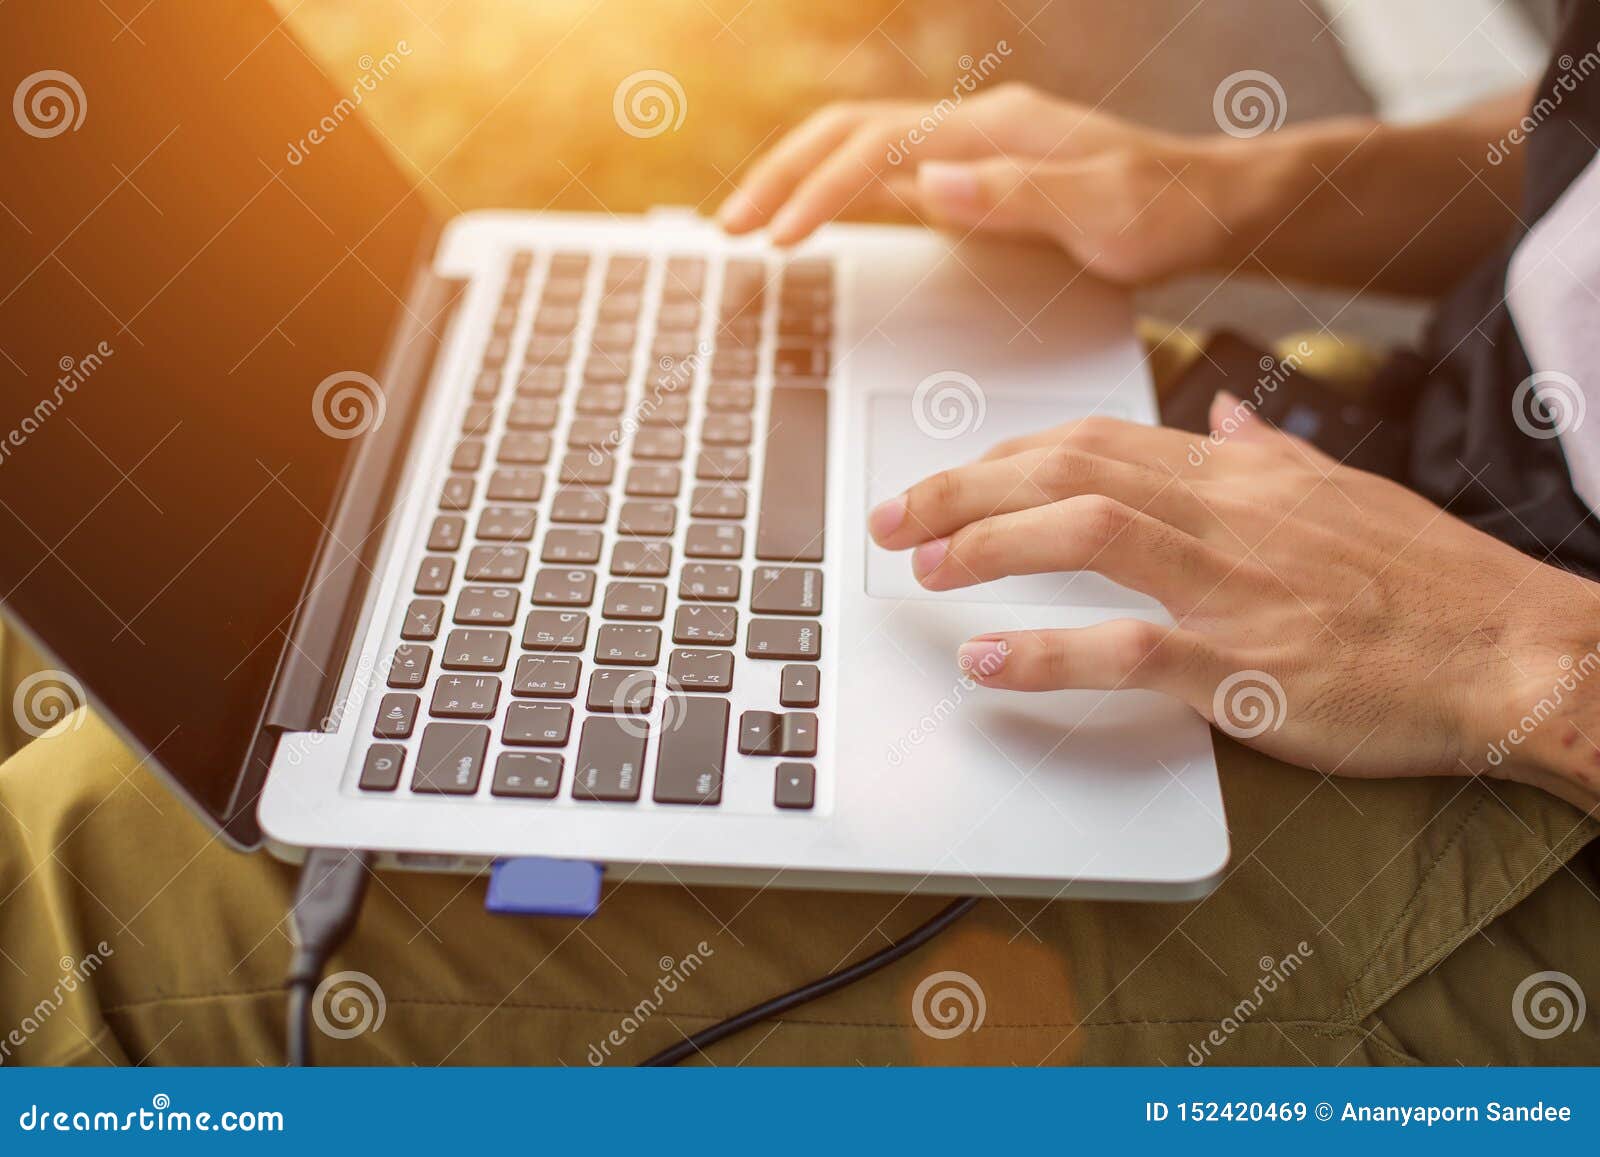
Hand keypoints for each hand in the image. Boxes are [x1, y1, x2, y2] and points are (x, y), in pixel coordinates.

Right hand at [717, 83, 1245, 283]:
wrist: (1214, 207)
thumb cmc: (1170, 214)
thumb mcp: (1108, 214)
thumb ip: (1019, 197)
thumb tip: (928, 182)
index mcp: (997, 130)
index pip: (878, 152)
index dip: (818, 194)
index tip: (776, 242)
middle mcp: (975, 130)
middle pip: (848, 134)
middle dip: (781, 178)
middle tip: (727, 229)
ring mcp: (971, 152)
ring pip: (857, 152)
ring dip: (796, 184)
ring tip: (747, 229)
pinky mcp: (973, 180)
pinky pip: (884, 179)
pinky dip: (834, 199)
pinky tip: (811, 228)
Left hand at [867, 396, 1599, 811]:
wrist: (1513, 649)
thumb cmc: (1431, 583)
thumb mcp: (1343, 491)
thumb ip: (1265, 450)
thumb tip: (1217, 412)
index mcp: (1239, 474)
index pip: (1093, 442)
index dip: (1005, 458)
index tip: (951, 478)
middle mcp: (1226, 512)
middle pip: (1067, 469)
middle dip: (963, 488)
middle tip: (894, 517)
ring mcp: (1232, 585)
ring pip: (1085, 532)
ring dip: (988, 545)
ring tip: (923, 567)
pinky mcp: (1244, 663)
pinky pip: (1125, 647)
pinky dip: (1044, 652)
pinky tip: (986, 658)